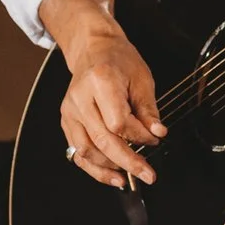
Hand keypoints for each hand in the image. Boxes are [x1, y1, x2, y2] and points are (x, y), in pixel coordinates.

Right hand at [58, 28, 164, 186]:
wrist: (93, 49)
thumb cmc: (119, 60)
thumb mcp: (142, 79)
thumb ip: (148, 109)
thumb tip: (156, 133)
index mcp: (101, 81)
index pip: (118, 122)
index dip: (139, 136)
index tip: (155, 139)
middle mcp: (80, 98)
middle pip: (103, 140)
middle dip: (128, 161)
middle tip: (148, 174)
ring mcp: (70, 111)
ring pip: (87, 150)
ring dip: (110, 168)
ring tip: (131, 176)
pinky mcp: (67, 121)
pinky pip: (77, 152)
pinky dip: (94, 168)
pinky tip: (112, 175)